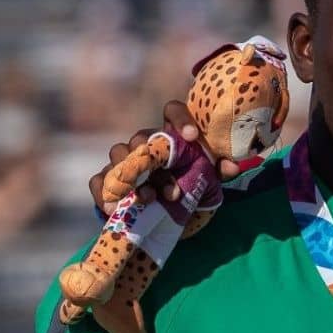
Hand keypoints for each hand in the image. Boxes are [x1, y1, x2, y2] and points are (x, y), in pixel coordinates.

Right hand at [89, 101, 243, 214]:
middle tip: (171, 187)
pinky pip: (99, 180)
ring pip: (119, 154)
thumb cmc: (188, 191)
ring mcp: (122, 160)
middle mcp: (145, 142)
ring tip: (148, 199)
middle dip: (154, 160)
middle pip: (141, 137)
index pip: (172, 111)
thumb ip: (219, 171)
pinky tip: (116, 208)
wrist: (164, 221)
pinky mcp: (105, 180)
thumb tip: (233, 166)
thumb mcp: (208, 182)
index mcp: (171, 136)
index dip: (180, 118)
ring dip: (132, 177)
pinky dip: (106, 193)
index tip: (192, 136)